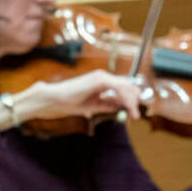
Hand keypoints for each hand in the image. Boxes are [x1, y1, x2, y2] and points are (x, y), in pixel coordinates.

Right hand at [19, 72, 143, 123]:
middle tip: (136, 114)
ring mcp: (101, 76)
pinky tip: (127, 107)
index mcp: (101, 82)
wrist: (54, 99)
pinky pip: (118, 87)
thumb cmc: (69, 102)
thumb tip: (122, 107)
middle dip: (134, 100)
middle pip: (127, 85)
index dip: (131, 98)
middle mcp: (102, 77)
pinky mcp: (99, 79)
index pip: (122, 87)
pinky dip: (125, 98)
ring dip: (132, 100)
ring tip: (134, 114)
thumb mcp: (94, 106)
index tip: (134, 111)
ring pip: (125, 86)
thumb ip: (108, 105)